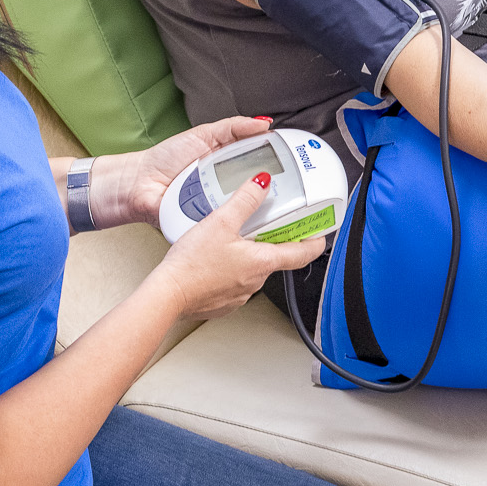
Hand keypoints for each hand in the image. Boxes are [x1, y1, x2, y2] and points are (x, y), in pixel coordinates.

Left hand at [93, 115, 279, 229]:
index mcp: (230, 164)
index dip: (281, 166)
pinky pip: (228, 222)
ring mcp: (221, 206)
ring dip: (258, 206)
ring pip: (248, 208)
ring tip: (275, 203)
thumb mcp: (204, 135)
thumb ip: (234, 128)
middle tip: (296, 189)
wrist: (138, 184)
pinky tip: (247, 218)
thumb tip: (264, 124)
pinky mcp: (211, 223)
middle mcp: (228, 187)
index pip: (262, 164)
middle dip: (276, 191)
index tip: (301, 165)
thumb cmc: (166, 159)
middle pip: (260, 190)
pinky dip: (236, 221)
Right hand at [149, 172, 325, 320]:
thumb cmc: (191, 265)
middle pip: (275, 258)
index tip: (320, 234)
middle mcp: (255, 282)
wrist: (165, 296)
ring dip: (249, 255)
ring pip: (253, 270)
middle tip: (268, 224)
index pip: (302, 254)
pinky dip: (230, 269)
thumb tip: (262, 183)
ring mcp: (240, 295)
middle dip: (273, 241)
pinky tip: (215, 259)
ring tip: (234, 238)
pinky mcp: (223, 302)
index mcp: (262, 262)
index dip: (314, 242)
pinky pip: (234, 282)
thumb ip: (245, 200)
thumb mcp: (221, 222)